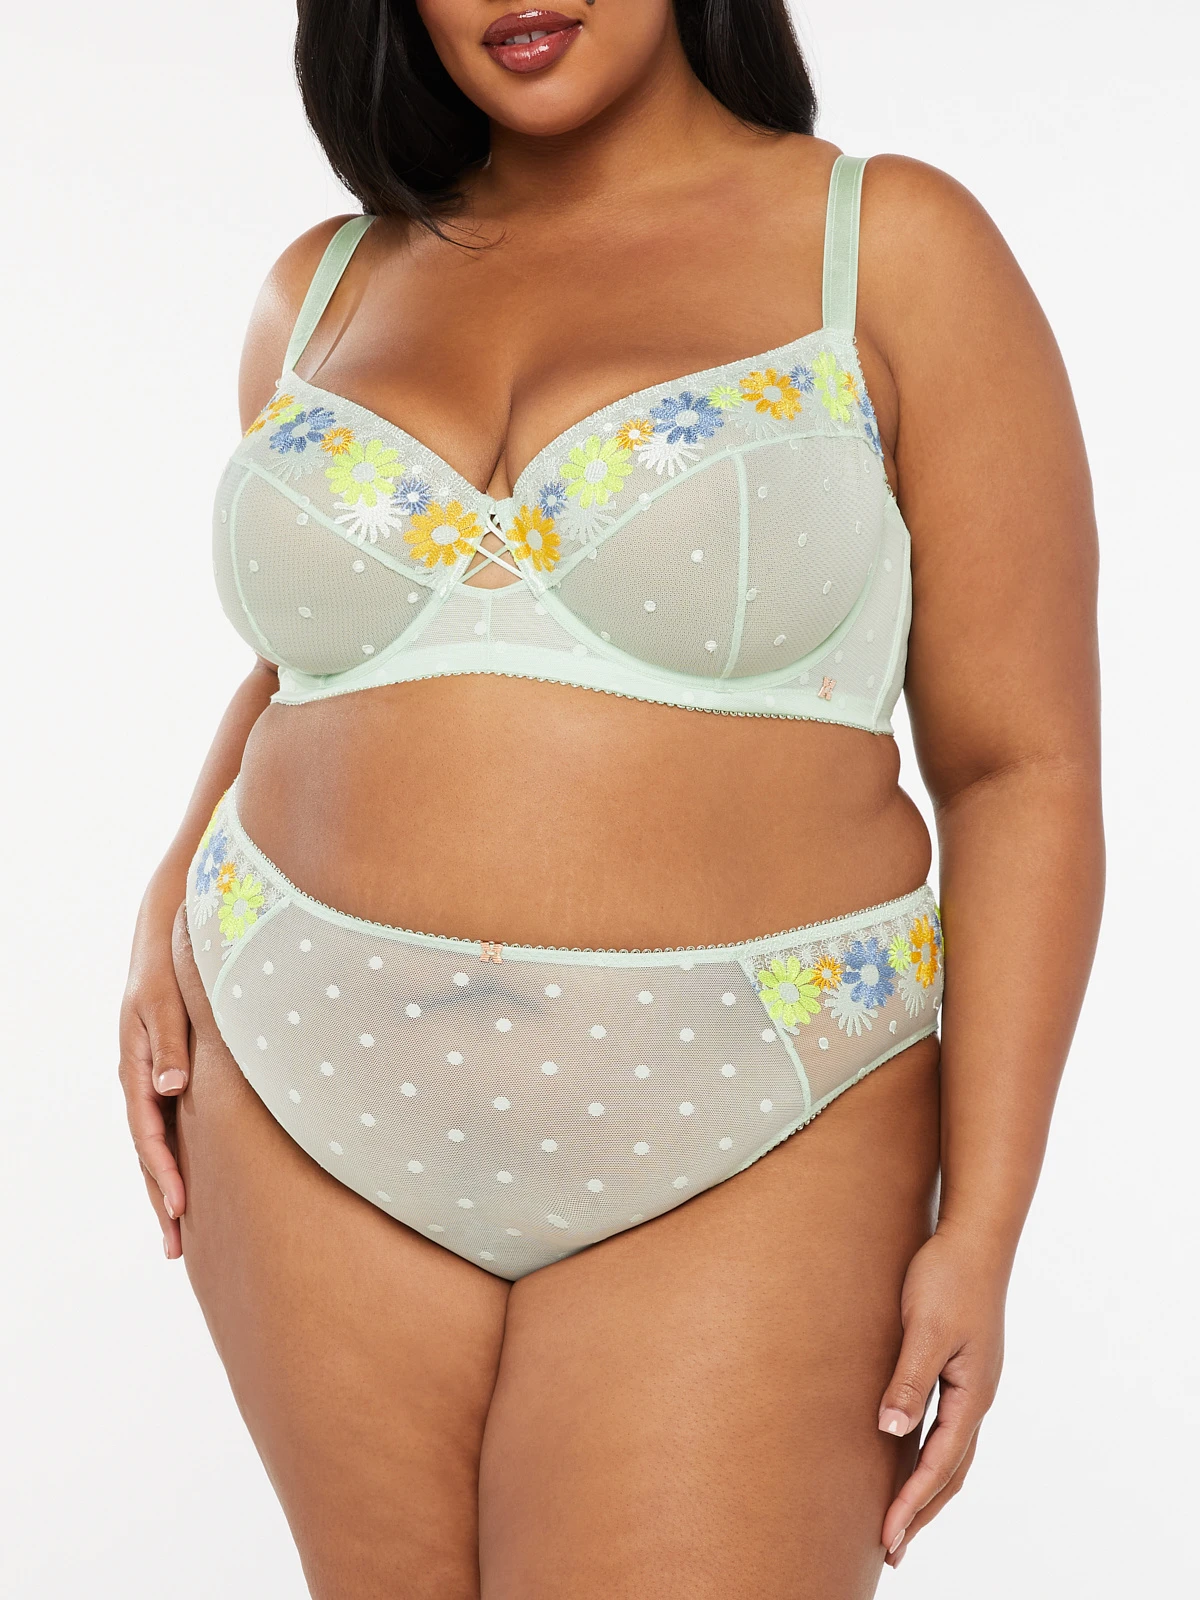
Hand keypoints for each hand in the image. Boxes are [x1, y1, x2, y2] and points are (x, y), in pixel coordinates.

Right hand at [118, 888, 191, 1258]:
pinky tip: (190, 1186)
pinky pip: (168, 1129)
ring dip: (167, 1189)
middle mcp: (141, 1082)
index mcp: (137, 1068)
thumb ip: (171, 1045)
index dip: (164, 1171)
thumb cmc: (169, 969)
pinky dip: (175, 1161)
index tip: (181, 1207)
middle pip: (148, 1153)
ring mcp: (152, 1083)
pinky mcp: (167, 1078)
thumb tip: (172, 1090)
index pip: (148, 1133)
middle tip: (178, 1248)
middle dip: (162, 1200)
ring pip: (156, 1147)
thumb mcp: (166, 1003)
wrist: (165, 940)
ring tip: (180, 1236)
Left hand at [877, 1225, 1007, 1566]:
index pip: (939, 1464)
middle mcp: (976, 1396)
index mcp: (970, 1394)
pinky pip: (947, 1425)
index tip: (888, 1537)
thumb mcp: (923, 1328)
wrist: (975, 1235)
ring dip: (929, 1488)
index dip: (912, 1503)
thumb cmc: (947, 1276)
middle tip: (893, 1549)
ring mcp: (972, 1383)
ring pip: (952, 1452)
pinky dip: (931, 1454)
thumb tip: (890, 1432)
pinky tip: (911, 1455)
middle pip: (951, 1470)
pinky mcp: (963, 1367)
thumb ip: (908, 1381)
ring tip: (903, 1518)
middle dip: (922, 1511)